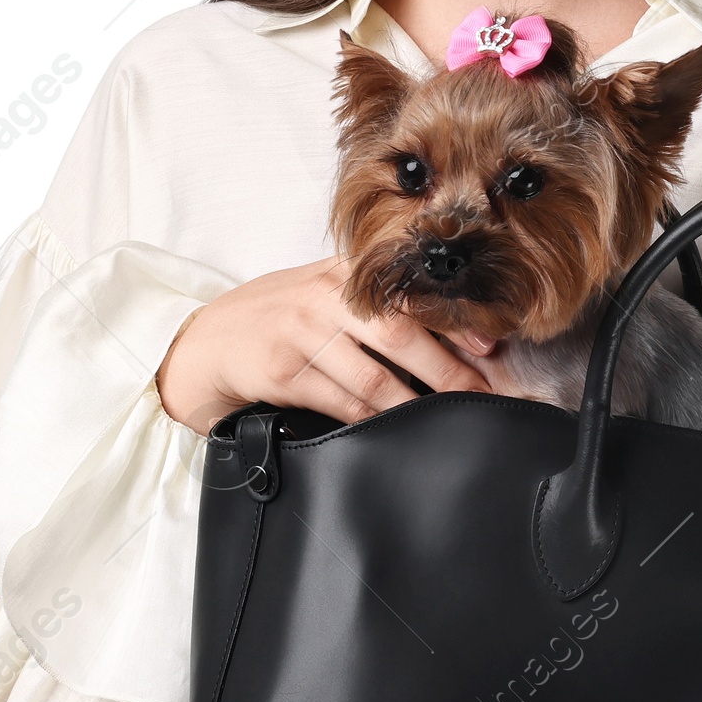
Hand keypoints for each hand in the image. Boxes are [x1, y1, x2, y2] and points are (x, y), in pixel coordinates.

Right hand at [155, 255, 492, 435]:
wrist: (212, 341)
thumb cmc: (285, 317)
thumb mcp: (327, 293)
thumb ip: (382, 304)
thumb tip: (462, 338)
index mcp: (345, 271)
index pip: (411, 292)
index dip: (454, 320)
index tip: (490, 346)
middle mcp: (326, 296)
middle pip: (401, 334)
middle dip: (447, 370)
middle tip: (482, 396)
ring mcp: (302, 333)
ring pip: (374, 378)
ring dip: (416, 405)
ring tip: (447, 421)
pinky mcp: (284, 372)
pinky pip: (343, 405)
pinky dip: (375, 422)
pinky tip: (397, 430)